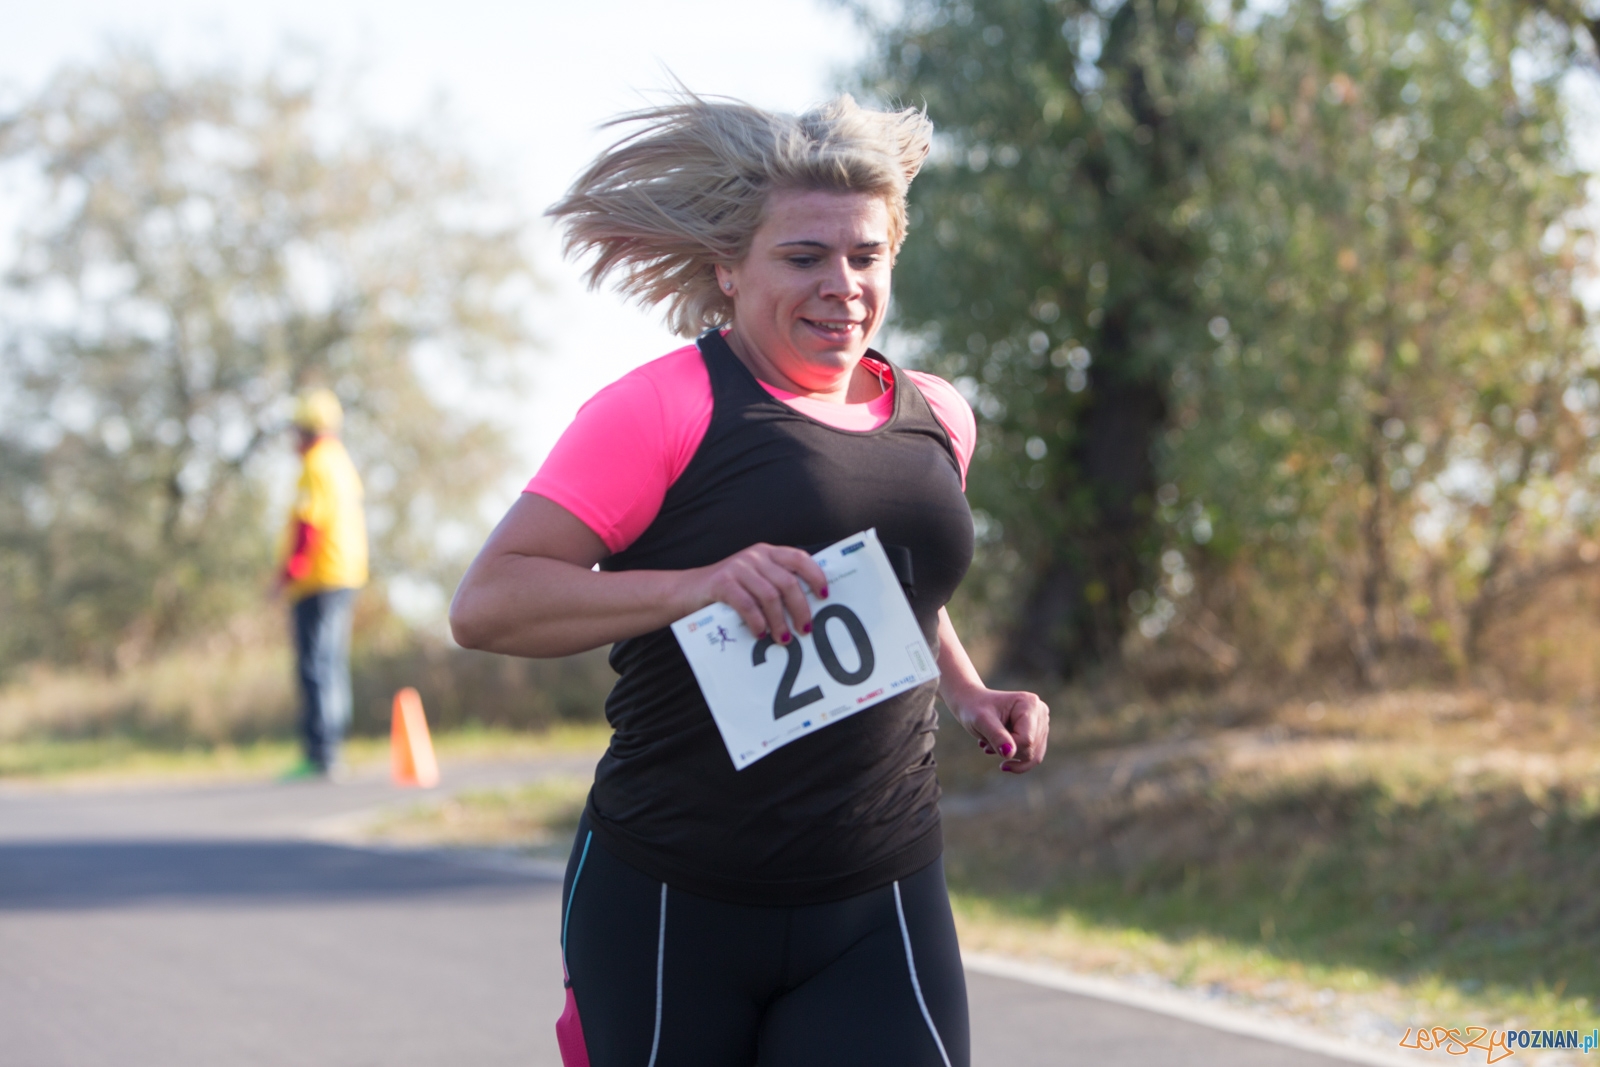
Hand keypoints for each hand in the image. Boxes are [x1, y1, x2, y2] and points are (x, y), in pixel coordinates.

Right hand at [680, 543, 828, 645]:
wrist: (685, 591)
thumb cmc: (726, 591)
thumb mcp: (753, 580)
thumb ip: (775, 585)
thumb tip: (806, 612)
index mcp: (767, 553)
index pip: (799, 558)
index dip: (815, 576)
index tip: (824, 596)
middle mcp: (754, 556)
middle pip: (788, 582)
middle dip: (800, 609)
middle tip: (805, 630)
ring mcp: (737, 567)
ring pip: (770, 596)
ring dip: (780, 621)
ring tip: (783, 639)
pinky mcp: (722, 582)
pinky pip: (747, 604)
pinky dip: (757, 622)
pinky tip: (760, 634)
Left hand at [949, 687, 1049, 773]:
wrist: (972, 704)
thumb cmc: (974, 709)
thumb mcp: (981, 721)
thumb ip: (996, 736)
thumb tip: (1009, 753)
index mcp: (1030, 704)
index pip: (1026, 740)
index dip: (1007, 747)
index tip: (986, 743)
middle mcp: (1041, 712)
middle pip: (1031, 749)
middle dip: (1006, 752)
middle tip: (986, 743)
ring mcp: (1041, 723)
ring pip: (1033, 756)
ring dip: (1009, 756)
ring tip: (990, 746)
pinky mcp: (1038, 733)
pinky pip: (1034, 757)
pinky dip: (1015, 761)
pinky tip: (999, 755)